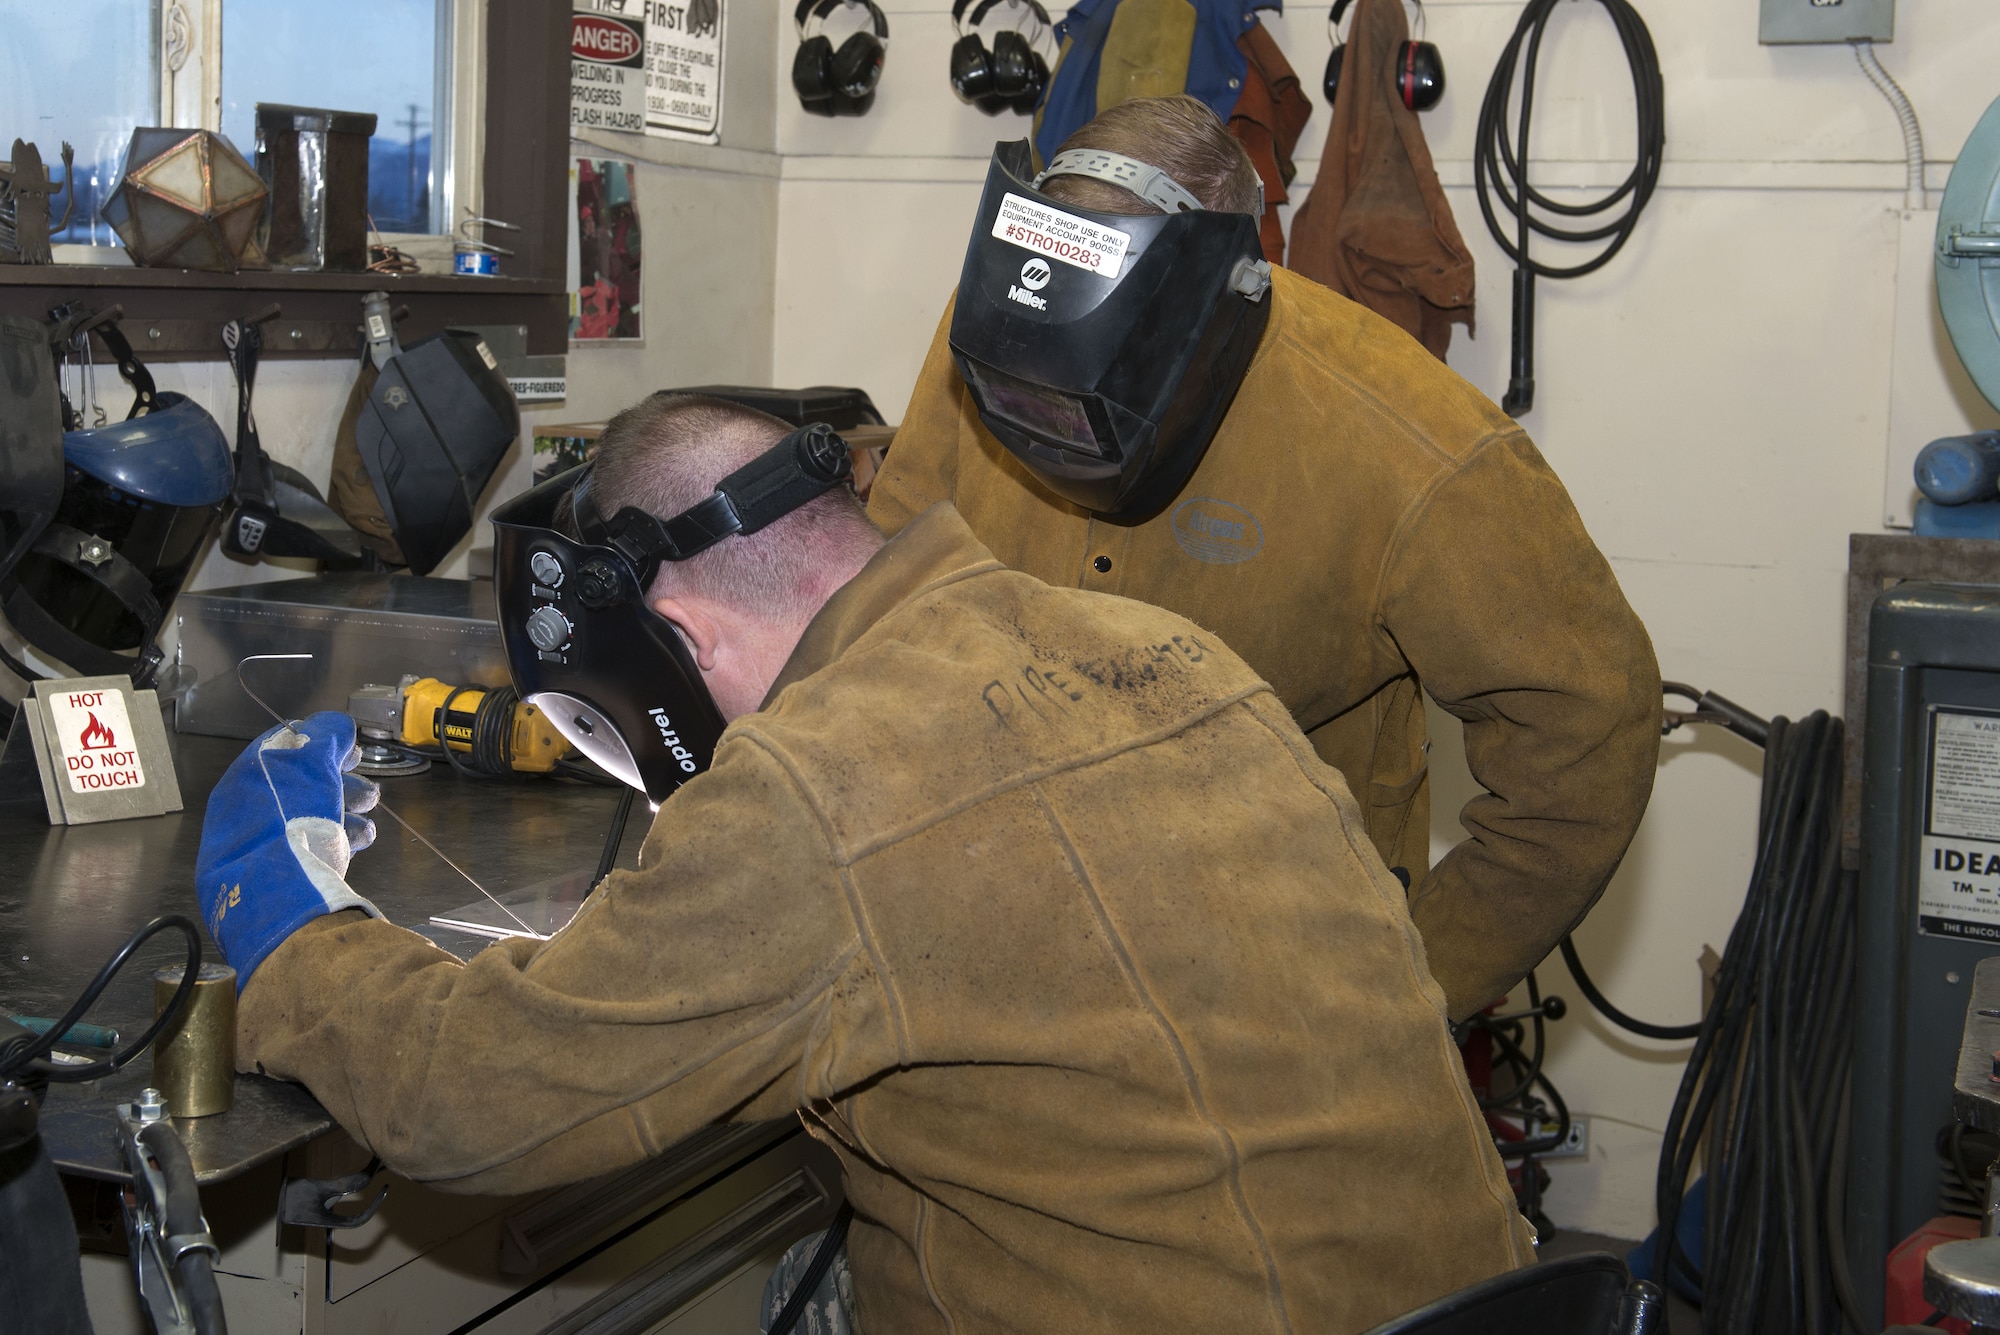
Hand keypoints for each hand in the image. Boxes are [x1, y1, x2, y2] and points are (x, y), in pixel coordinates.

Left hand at [196, 712, 382, 988]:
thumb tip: (336, 725)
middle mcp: (246, 811)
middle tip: (368, 791)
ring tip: (367, 824)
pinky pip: (310, 849)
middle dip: (340, 783)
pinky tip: (355, 846)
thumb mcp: (311, 762)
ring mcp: (258, 847)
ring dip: (344, 815)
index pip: (282, 748)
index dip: (322, 741)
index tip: (352, 750)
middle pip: (300, 785)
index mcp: (244, 778)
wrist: (274, 896)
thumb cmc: (291, 818)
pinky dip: (336, 842)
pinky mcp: (276, 877)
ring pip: (309, 818)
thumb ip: (326, 735)